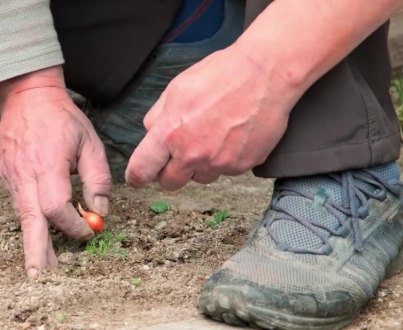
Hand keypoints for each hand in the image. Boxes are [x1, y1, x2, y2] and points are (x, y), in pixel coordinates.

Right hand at [0, 66, 111, 277]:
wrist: (26, 96)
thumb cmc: (61, 118)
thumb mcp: (90, 142)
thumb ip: (97, 178)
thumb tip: (100, 212)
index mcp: (46, 165)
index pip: (56, 208)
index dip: (73, 226)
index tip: (89, 230)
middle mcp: (24, 175)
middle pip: (29, 223)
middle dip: (35, 254)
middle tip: (40, 281)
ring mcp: (10, 177)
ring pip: (22, 217)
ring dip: (32, 242)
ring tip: (42, 268)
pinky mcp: (6, 177)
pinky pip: (19, 206)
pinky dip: (29, 223)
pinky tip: (39, 235)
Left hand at [125, 44, 301, 188]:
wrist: (266, 73)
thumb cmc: (221, 74)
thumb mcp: (177, 88)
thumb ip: (158, 116)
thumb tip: (150, 134)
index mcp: (170, 133)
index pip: (142, 170)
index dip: (136, 176)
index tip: (137, 177)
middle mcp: (193, 154)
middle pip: (170, 183)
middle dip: (170, 172)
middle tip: (179, 154)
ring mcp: (219, 163)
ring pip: (200, 177)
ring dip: (200, 164)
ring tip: (213, 136)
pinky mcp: (242, 166)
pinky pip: (226, 171)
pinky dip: (226, 158)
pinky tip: (232, 135)